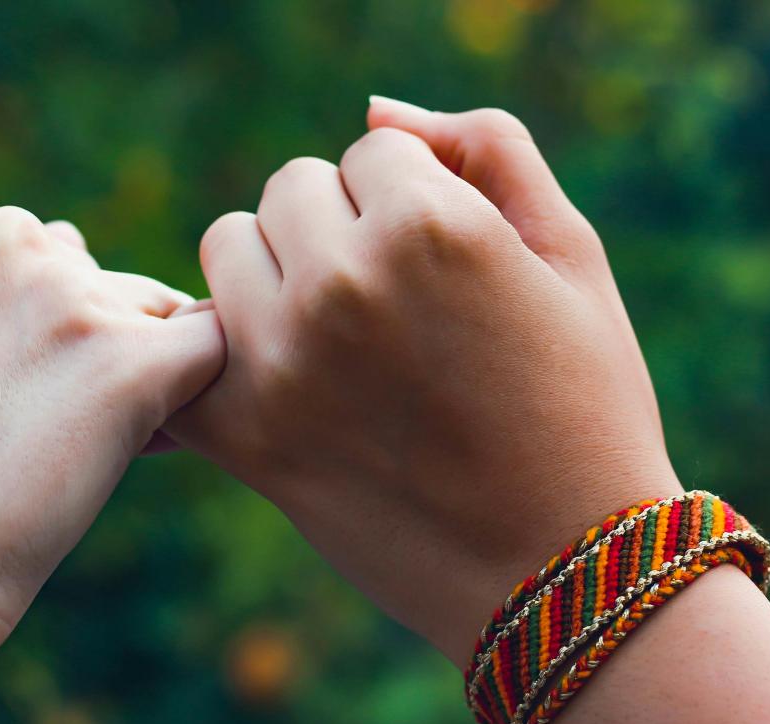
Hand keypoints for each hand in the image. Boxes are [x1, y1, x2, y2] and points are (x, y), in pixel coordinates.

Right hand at [0, 189, 224, 663]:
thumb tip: (96, 261)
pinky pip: (212, 351)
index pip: (57, 254)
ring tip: (71, 453)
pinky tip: (137, 447)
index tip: (8, 396)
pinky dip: (190, 400)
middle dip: (103, 352)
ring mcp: (71, 294)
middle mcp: (10, 232)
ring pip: (159, 321)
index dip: (57, 331)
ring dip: (142, 380)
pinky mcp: (129, 360)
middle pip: (110, 286)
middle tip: (42, 436)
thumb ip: (5, 291)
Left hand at [166, 99, 680, 663]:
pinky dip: (220, 352)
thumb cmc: (581, 407)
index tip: (445, 271)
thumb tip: (376, 108)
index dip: (412, 202)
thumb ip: (486, 148)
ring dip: (274, 275)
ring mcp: (278, 362)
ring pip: (228, 249)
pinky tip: (274, 381)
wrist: (556, 569)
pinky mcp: (241, 434)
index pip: (371, 149)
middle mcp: (338, 284)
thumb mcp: (571, 255)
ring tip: (339, 341)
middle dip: (337, 228)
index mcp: (426, 227)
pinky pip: (188, 346)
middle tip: (392, 308)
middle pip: (289, 191)